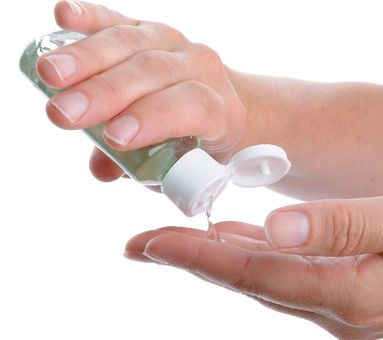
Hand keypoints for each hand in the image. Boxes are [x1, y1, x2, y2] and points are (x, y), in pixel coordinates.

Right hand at [38, 0, 245, 180]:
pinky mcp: (146, 29)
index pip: (191, 106)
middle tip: (64, 112)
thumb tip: (104, 168)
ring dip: (86, 58)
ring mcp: (173, 43)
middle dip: (105, 92)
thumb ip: (142, 166)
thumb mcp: (180, 163)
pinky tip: (63, 16)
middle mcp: (200, 68)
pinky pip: (118, 20)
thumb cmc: (197, 142)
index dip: (153, 118)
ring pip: (131, 43)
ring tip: (48, 75)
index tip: (114, 137)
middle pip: (153, 71)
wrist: (220, 106)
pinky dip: (90, 16)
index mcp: (219, 108)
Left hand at [124, 183, 382, 339]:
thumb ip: (347, 224)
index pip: (258, 273)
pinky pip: (296, 283)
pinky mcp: (363, 301)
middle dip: (195, 262)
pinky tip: (244, 247)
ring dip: (222, 264)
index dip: (199, 256)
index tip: (150, 243)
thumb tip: (277, 227)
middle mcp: (345, 310)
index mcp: (355, 290)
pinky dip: (260, 264)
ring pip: (271, 286)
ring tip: (178, 244)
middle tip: (144, 245)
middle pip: (254, 284)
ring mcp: (353, 311)